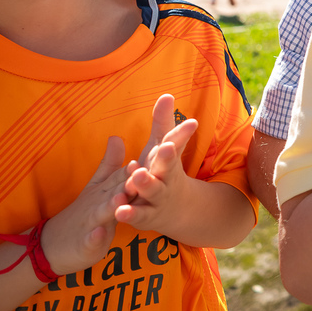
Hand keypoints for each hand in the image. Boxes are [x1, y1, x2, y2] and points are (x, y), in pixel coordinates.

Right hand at [40, 136, 128, 274]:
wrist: (53, 245)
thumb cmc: (83, 213)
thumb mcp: (97, 188)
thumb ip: (109, 164)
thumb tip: (117, 136)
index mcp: (105, 191)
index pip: (121, 176)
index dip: (135, 166)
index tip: (152, 151)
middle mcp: (99, 203)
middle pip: (115, 191)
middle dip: (128, 182)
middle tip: (140, 171)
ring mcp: (90, 223)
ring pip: (102, 213)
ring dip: (111, 206)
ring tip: (120, 199)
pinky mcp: (85, 244)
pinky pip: (90, 241)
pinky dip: (95, 237)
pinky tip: (100, 234)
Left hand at [115, 94, 199, 229]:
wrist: (175, 210)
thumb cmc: (164, 172)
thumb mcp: (162, 148)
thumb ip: (162, 123)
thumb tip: (167, 94)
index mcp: (169, 160)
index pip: (175, 143)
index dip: (182, 134)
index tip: (192, 122)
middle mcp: (167, 177)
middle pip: (168, 167)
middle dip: (168, 158)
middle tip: (167, 146)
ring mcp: (157, 198)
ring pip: (153, 192)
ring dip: (146, 184)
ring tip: (137, 174)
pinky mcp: (145, 216)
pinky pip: (137, 216)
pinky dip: (129, 214)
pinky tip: (120, 212)